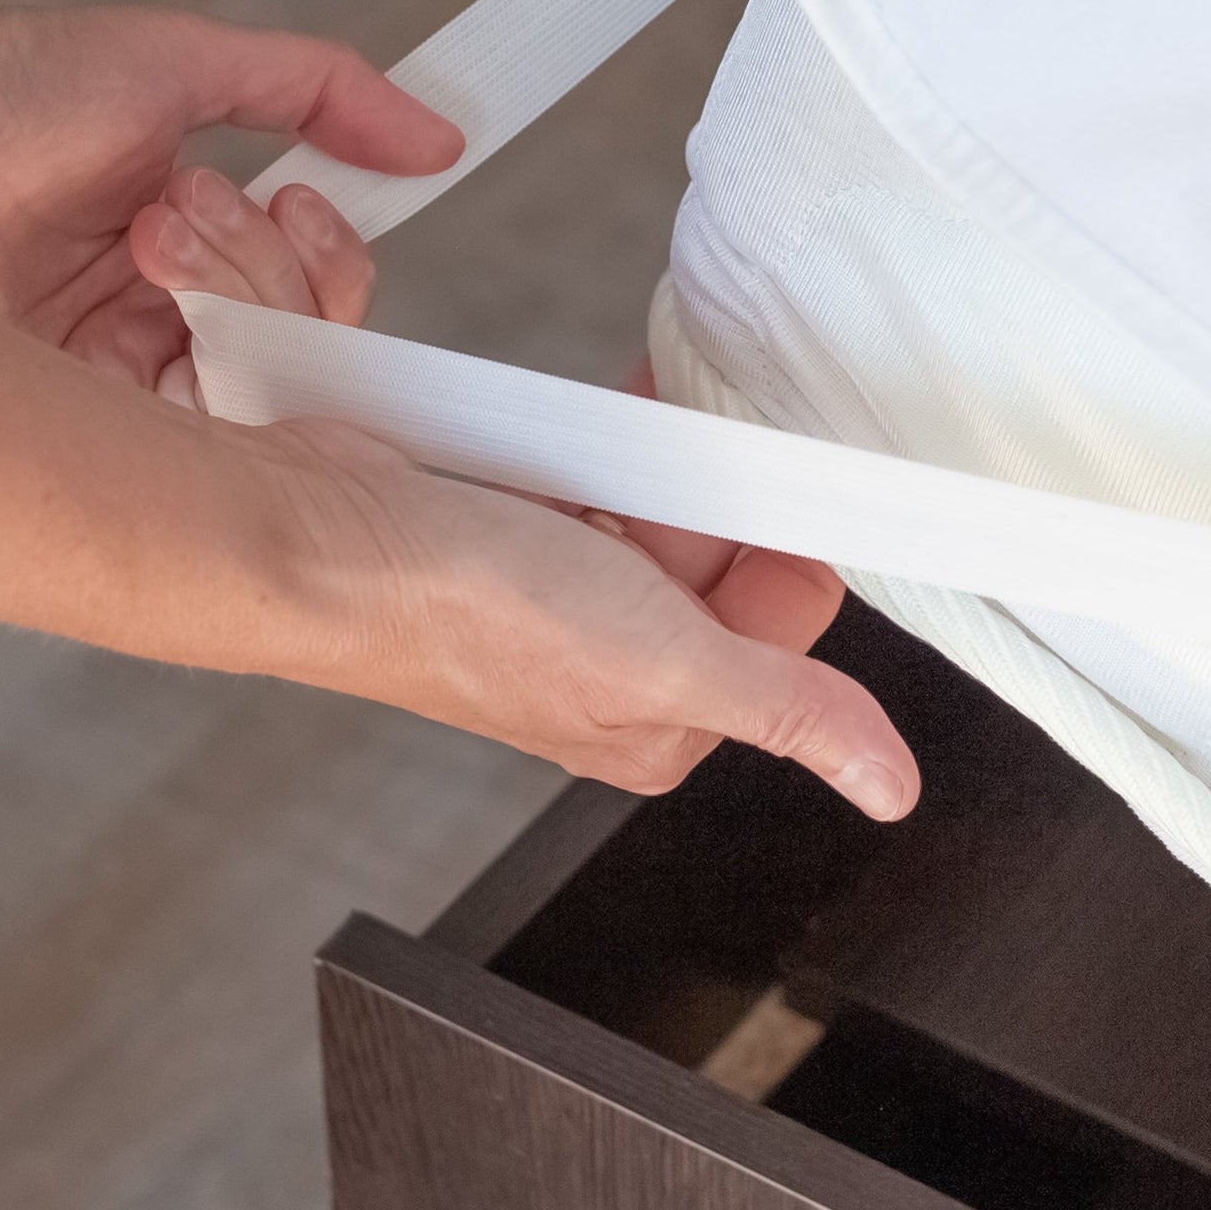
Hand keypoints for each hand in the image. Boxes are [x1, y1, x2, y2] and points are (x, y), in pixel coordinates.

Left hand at [0, 0, 461, 388]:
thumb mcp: (187, 63)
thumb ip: (321, 89)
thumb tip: (441, 137)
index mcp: (182, 258)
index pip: (309, 301)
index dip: (329, 264)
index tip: (303, 203)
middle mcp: (148, 329)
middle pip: (296, 355)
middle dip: (274, 274)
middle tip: (188, 204)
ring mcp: (101, 384)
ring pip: (249, 394)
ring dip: (231, 298)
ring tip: (152, 229)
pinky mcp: (55, 424)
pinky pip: (177, 438)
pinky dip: (196, 370)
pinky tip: (154, 282)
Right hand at [137, 165, 906, 812]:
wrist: (320, 540)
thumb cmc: (462, 618)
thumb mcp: (670, 663)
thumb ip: (789, 712)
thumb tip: (890, 787)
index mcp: (660, 725)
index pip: (781, 620)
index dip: (780, 550)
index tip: (768, 500)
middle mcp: (614, 672)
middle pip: (725, 558)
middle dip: (713, 496)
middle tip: (686, 461)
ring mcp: (561, 599)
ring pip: (662, 507)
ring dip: (657, 459)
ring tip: (627, 438)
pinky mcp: (516, 534)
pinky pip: (597, 474)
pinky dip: (602, 442)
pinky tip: (587, 422)